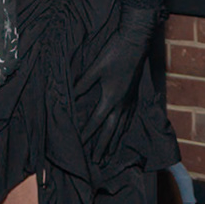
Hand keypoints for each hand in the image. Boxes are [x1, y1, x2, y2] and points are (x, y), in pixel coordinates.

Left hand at [77, 4, 156, 162]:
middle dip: (103, 147)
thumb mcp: (94, 69)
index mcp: (111, 98)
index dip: (86, 135)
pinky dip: (124, 128)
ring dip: (115, 141)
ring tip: (110, 154)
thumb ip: (81, 85)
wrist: (136, 41)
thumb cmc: (114, 53)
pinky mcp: (135, 95)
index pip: (95, 122)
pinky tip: (122, 130)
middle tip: (98, 162)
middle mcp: (122, 103)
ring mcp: (131, 100)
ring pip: (122, 126)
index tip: (78, 146)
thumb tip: (69, 99)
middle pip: (111, 130)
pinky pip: (130, 117)